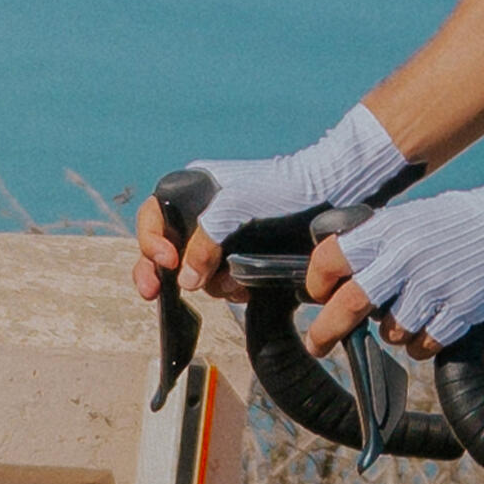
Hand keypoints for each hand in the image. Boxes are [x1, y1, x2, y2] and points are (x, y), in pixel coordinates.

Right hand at [133, 105, 406, 303]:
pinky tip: (246, 287)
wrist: (334, 197)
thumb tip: (185, 280)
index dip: (149, 239)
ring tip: (233, 281)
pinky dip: (231, 289)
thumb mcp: (235, 206)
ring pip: (198, 274)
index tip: (166, 261)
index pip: (154, 214)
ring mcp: (227, 240)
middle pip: (166, 250)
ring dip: (210, 284)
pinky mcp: (247, 260)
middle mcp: (207, 216)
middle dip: (162, 273)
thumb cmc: (283, 191)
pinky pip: (225, 284)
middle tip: (155, 293)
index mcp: (197, 190)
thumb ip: (203, 240)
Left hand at [305, 152, 483, 356]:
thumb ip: (377, 243)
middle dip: (326, 330)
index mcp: (389, 230)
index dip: (317, 281)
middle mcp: (405, 258)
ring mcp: (434, 286)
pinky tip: (432, 325)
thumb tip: (342, 276)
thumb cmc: (460, 221)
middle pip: (349, 304)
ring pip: (390, 332)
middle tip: (318, 344)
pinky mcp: (460, 309)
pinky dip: (422, 343)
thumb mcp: (410, 217)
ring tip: (412, 313)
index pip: (332, 258)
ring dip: (394, 331)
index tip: (318, 294)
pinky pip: (424, 344)